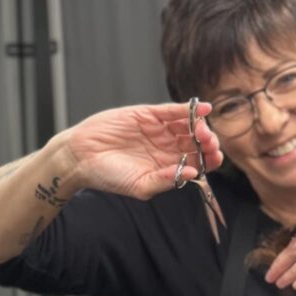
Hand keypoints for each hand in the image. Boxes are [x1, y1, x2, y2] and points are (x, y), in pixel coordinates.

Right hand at [61, 101, 222, 199]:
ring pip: (188, 126)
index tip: (215, 158)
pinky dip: (189, 109)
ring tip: (203, 130)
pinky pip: (173, 111)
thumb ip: (166, 180)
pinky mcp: (148, 114)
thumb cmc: (108, 176)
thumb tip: (193, 174)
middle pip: (197, 143)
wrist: (81, 157)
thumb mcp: (139, 186)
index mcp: (169, 167)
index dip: (210, 160)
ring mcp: (159, 130)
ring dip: (200, 126)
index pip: (198, 163)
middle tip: (208, 142)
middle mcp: (167, 148)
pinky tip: (202, 109)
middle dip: (208, 142)